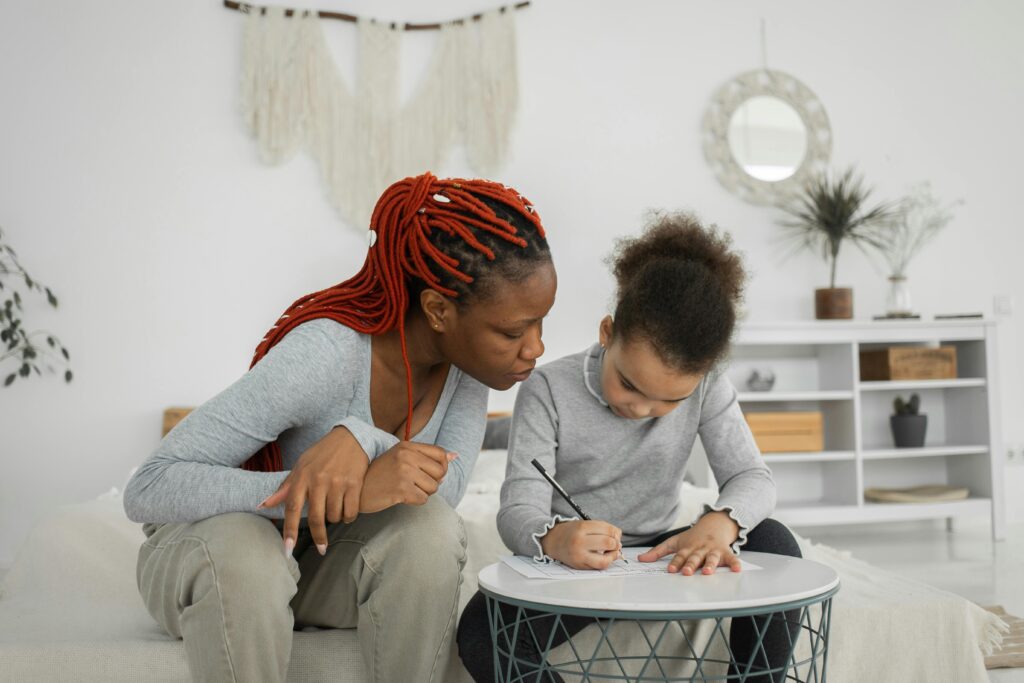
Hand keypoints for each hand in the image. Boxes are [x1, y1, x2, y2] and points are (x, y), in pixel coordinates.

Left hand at [258, 427, 368, 556]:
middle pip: (316, 517)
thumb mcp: (301, 466)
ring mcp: (337, 482)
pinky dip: (348, 516)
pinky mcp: (355, 483)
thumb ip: (285, 488)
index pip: (292, 508)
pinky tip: (347, 510)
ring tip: (335, 509)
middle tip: (321, 548)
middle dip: (318, 537)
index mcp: (302, 477)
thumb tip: (263, 505)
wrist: (350, 438)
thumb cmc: (322, 454)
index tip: (288, 550)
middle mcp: (319, 480)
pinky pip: (351, 512)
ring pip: (334, 516)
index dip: (289, 530)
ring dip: (335, 519)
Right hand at [359, 441, 455, 513]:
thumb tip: (456, 456)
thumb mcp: (401, 458)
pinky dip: (415, 501)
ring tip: (408, 490)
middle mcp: (406, 456)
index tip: (431, 474)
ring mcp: (404, 472)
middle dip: (433, 482)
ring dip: (424, 493)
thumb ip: (427, 456)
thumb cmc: (381, 474)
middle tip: (417, 484)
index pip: (441, 454)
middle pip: (441, 472)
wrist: (358, 490)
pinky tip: (402, 497)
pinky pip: (423, 499)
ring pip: (433, 487)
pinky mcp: (401, 489)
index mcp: (407, 446)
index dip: (442, 467)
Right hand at [540, 520, 622, 569]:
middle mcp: (579, 541)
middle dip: (616, 544)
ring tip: (613, 552)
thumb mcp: (584, 524)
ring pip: (604, 560)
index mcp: (582, 527)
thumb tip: (618, 537)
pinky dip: (605, 562)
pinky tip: (605, 557)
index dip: (616, 533)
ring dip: (613, 556)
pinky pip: (597, 567)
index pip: (608, 530)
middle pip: (608, 543)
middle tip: (615, 544)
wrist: (553, 541)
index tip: (616, 534)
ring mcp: (578, 555)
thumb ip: (602, 528)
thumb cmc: (572, 532)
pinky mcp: (578, 565)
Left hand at [637, 511, 741, 574]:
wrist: (714, 523)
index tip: (671, 570)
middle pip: (694, 558)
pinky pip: (731, 558)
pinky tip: (737, 569)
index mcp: (687, 548)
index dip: (675, 563)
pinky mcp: (725, 551)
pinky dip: (734, 563)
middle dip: (690, 565)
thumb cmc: (692, 537)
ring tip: (707, 572)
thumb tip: (640, 559)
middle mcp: (699, 549)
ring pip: (711, 558)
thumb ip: (658, 552)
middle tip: (686, 572)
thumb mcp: (674, 541)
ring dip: (709, 565)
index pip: (679, 556)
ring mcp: (712, 550)